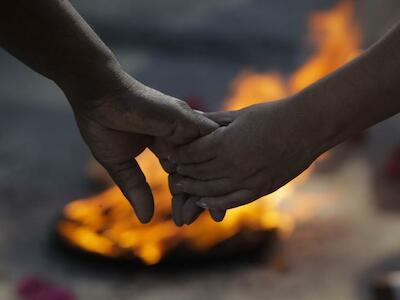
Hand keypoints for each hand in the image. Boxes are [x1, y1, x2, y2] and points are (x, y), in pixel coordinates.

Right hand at [65, 70, 222, 222]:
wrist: (97, 95)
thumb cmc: (103, 124)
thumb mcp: (120, 164)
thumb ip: (135, 188)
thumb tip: (146, 219)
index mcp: (164, 144)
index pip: (181, 172)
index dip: (186, 193)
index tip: (191, 216)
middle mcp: (178, 135)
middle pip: (198, 167)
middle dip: (207, 192)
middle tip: (218, 217)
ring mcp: (184, 126)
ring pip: (207, 156)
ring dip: (216, 181)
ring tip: (221, 211)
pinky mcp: (187, 119)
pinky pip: (209, 140)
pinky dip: (216, 160)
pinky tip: (225, 185)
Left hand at [171, 97, 322, 209]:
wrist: (306, 128)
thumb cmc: (272, 116)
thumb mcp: (239, 115)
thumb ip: (214, 121)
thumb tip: (192, 119)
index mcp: (225, 143)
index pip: (191, 153)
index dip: (177, 154)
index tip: (170, 153)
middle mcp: (232, 165)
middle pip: (196, 173)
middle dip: (181, 172)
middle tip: (172, 172)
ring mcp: (245, 180)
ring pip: (209, 191)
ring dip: (192, 189)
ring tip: (182, 186)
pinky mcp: (258, 190)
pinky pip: (230, 202)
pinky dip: (213, 204)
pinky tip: (204, 201)